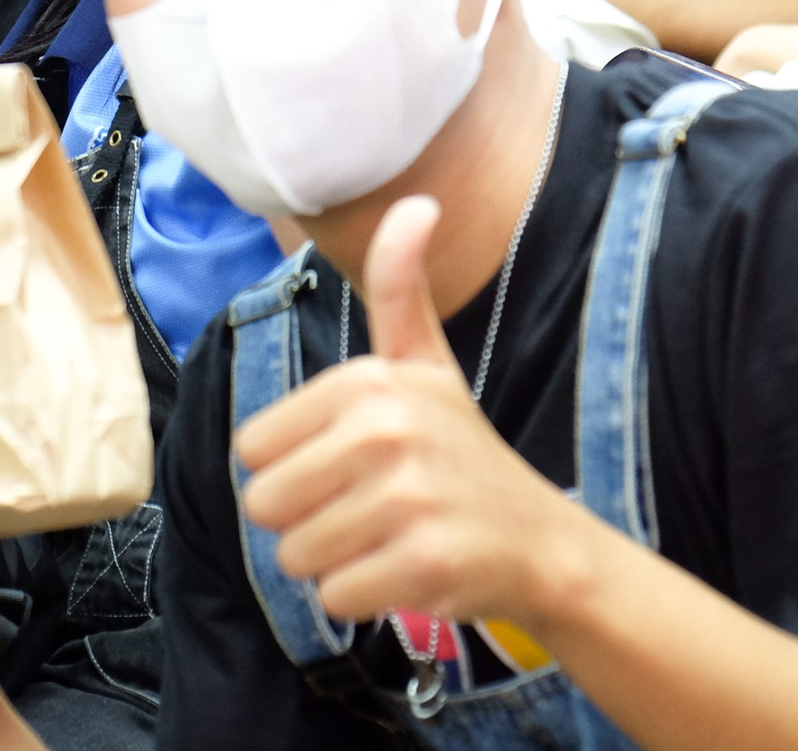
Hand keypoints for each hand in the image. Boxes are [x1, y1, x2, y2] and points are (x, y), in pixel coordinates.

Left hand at [236, 196, 588, 629]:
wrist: (544, 542)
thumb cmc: (461, 452)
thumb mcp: (425, 362)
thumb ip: (399, 286)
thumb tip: (417, 200)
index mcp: (370, 382)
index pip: (253, 449)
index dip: (293, 466)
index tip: (349, 463)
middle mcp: (387, 432)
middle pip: (264, 504)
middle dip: (306, 520)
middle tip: (366, 509)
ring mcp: (409, 500)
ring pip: (295, 556)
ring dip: (334, 560)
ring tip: (387, 537)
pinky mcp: (425, 565)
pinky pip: (334, 598)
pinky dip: (363, 597)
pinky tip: (406, 570)